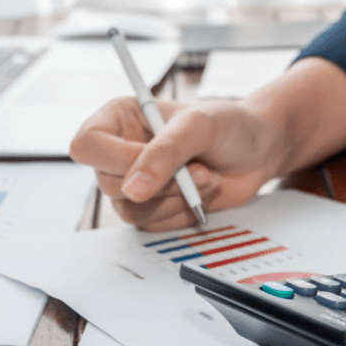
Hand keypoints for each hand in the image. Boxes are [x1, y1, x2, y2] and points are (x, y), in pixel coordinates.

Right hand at [69, 97, 276, 230]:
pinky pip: (153, 226)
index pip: (87, 146)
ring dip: (177, 199)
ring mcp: (135, 183)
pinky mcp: (153, 208)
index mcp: (120, 119)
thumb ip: (165, 153)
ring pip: (131, 211)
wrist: (258, 150)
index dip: (117, 160)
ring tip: (207, 178)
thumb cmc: (229, 126)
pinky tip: (202, 193)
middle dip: (163, 183)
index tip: (157, 161)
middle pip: (108, 184)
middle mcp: (119, 151)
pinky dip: (183, 214)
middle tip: (200, 170)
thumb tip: (133, 190)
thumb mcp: (199, 126)